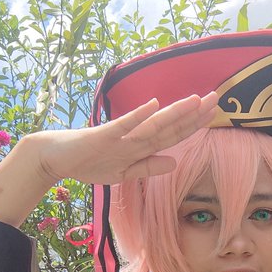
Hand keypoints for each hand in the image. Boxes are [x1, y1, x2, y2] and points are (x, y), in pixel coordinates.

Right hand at [33, 92, 218, 184]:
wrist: (55, 158)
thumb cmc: (87, 163)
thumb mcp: (123, 173)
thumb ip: (148, 168)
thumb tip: (174, 163)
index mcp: (140, 148)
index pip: (173, 136)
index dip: (193, 125)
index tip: (213, 114)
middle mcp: (135, 138)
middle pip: (169, 126)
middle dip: (193, 114)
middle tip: (216, 98)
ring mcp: (121, 136)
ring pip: (153, 124)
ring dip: (175, 113)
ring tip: (196, 100)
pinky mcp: (104, 135)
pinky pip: (124, 125)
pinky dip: (139, 116)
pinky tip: (154, 104)